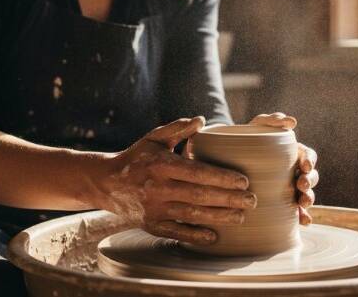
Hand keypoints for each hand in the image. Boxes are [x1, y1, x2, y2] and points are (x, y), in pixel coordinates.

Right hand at [96, 116, 256, 244]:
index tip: (244, 180)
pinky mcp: (151, 225)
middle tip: (252, 201)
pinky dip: (195, 236)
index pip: (197, 172)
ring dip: (219, 217)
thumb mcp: (154, 138)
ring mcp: (154, 209)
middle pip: (199, 196)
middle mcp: (158, 188)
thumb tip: (202, 120)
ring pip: (192, 215)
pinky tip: (214, 237)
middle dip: (228, 200)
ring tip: (241, 217)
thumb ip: (178, 129)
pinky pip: (177, 232)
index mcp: (161, 164)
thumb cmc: (136, 157)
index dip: (222, 178)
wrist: (105, 183)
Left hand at [249, 112, 318, 224]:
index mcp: (294, 153)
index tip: (305, 166)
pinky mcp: (280, 202)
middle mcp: (295, 171)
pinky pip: (296, 211)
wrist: (228, 156)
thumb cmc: (248, 138)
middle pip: (311, 177)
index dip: (310, 161)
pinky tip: (303, 221)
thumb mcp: (259, 125)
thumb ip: (273, 120)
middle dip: (309, 182)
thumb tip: (291, 121)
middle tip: (302, 185)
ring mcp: (289, 188)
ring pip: (305, 194)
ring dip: (308, 199)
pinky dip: (302, 216)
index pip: (308, 156)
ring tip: (303, 203)